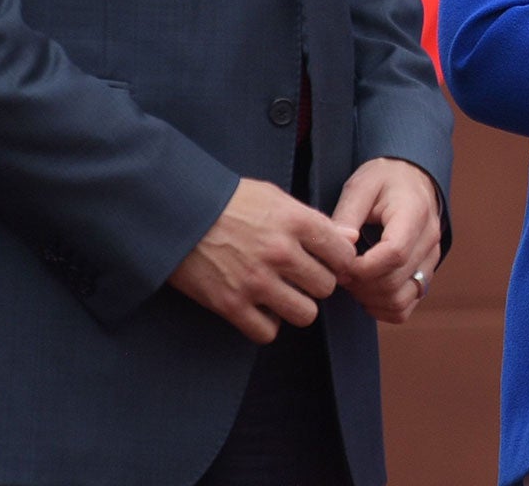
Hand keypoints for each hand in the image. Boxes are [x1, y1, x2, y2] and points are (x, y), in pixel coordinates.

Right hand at [168, 178, 358, 342]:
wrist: (177, 213)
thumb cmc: (230, 202)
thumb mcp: (275, 197)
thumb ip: (314, 220)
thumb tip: (351, 239)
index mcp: (296, 221)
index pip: (343, 254)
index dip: (340, 262)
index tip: (328, 263)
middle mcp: (281, 252)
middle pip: (327, 287)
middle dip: (316, 284)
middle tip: (300, 278)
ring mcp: (256, 281)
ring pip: (305, 314)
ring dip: (296, 307)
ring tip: (282, 295)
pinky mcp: (230, 304)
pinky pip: (267, 332)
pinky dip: (265, 325)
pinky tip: (258, 309)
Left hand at [331, 157, 444, 323]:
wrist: (411, 178)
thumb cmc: (383, 180)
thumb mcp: (360, 186)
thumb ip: (347, 214)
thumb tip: (341, 245)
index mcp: (414, 213)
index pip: (394, 253)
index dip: (362, 267)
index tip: (339, 262)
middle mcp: (429, 239)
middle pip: (394, 281)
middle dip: (358, 284)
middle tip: (338, 271)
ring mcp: (431, 259)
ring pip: (400, 300)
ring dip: (369, 298)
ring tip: (352, 279)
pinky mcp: (426, 273)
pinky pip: (406, 307)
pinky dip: (382, 308)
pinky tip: (365, 291)